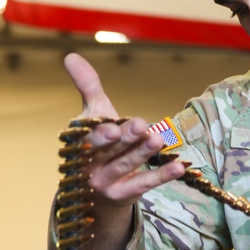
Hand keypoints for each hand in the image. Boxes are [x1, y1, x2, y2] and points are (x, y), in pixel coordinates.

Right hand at [63, 52, 186, 204]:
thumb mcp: (93, 114)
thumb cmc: (98, 142)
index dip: (101, 135)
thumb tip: (70, 55)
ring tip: (159, 140)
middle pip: (108, 152)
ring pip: (126, 165)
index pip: (88, 139)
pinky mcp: (124, 195)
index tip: (113, 126)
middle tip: (141, 126)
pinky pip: (143, 184)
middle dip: (125, 140)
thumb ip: (87, 86)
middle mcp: (89, 165)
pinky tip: (179, 166)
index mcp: (79, 144)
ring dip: (142, 153)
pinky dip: (161, 175)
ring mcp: (105, 183)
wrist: (97, 189)